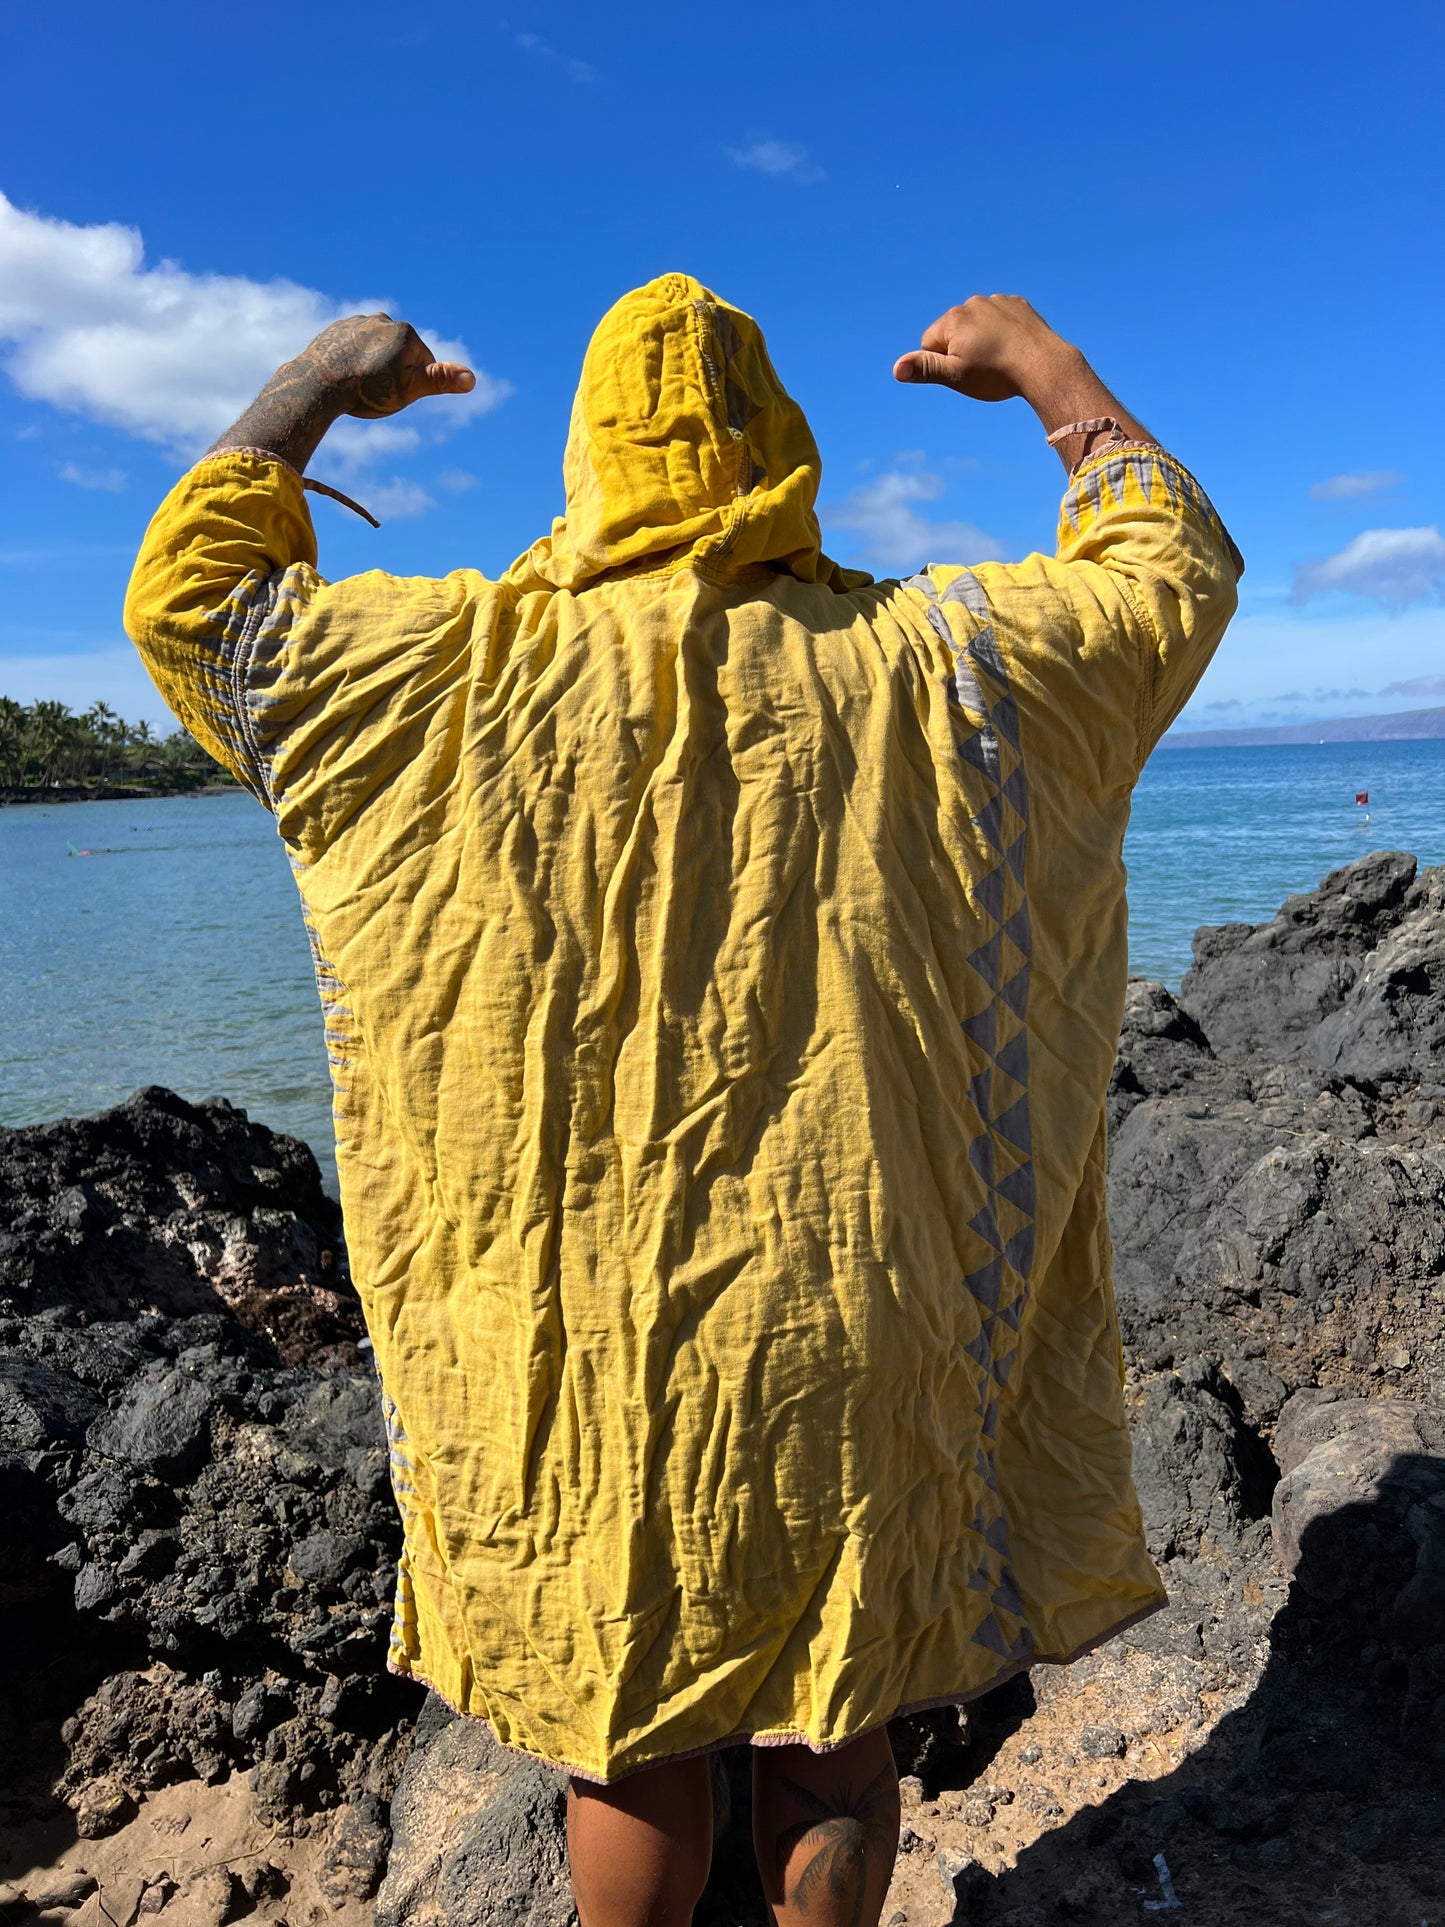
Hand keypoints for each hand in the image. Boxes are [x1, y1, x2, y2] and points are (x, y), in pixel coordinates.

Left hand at [300, 313, 476, 417]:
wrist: (318, 383)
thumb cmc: (367, 389)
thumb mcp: (409, 390)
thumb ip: (440, 380)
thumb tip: (472, 378)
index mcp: (406, 332)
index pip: (423, 362)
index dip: (413, 383)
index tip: (393, 391)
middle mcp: (383, 319)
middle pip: (400, 353)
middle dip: (393, 371)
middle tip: (375, 389)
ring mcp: (358, 322)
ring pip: (376, 349)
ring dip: (373, 364)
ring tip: (359, 382)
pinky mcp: (337, 329)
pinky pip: (354, 346)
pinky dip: (353, 358)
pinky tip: (344, 374)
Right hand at [892, 295, 1076, 402]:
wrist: (1043, 364)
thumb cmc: (996, 373)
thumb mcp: (956, 376)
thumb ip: (925, 369)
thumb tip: (896, 368)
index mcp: (952, 318)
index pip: (929, 343)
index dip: (942, 362)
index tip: (964, 371)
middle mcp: (972, 303)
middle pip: (953, 331)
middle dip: (961, 348)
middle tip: (983, 367)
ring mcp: (997, 301)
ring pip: (977, 324)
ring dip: (982, 339)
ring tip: (998, 358)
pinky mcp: (1018, 305)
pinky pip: (1000, 318)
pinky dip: (1002, 331)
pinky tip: (1013, 346)